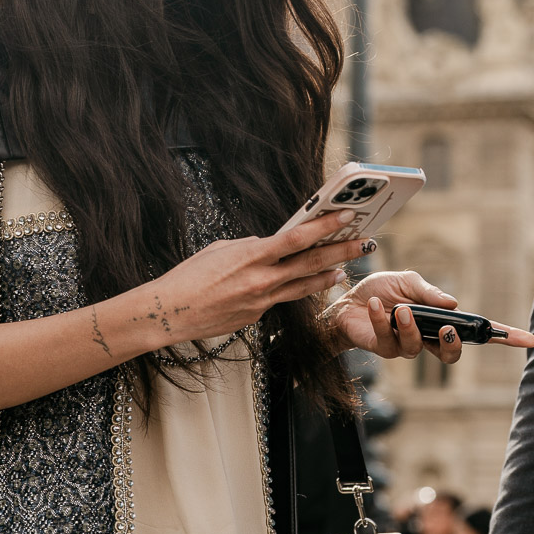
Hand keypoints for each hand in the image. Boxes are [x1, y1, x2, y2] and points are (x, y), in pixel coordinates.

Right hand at [154, 208, 372, 345]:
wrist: (169, 313)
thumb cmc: (188, 277)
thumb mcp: (219, 250)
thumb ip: (249, 247)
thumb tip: (268, 245)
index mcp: (252, 256)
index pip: (298, 238)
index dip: (326, 226)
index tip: (347, 217)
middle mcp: (262, 280)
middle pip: (311, 263)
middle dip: (342, 251)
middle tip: (364, 243)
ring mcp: (262, 301)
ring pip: (304, 286)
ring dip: (327, 275)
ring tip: (345, 268)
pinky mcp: (257, 317)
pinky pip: (280, 300)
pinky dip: (293, 290)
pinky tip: (304, 284)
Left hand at [324, 270, 533, 360]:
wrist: (344, 301)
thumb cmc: (379, 291)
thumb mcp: (407, 282)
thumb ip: (429, 292)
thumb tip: (453, 304)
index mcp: (438, 321)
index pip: (475, 331)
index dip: (501, 337)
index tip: (528, 340)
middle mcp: (425, 338)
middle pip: (451, 355)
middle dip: (453, 346)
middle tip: (447, 331)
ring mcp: (404, 346)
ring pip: (419, 349)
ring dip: (412, 327)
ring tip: (400, 309)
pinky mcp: (383, 348)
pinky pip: (389, 338)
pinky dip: (382, 319)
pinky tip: (374, 305)